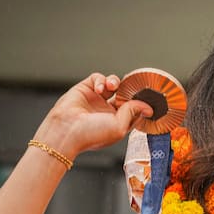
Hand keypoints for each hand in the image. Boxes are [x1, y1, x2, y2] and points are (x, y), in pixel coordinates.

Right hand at [32, 72, 153, 159]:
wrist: (65, 130)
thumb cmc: (90, 134)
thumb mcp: (120, 127)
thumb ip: (134, 113)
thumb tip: (148, 108)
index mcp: (117, 123)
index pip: (134, 110)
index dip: (140, 103)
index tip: (146, 98)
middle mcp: (107, 111)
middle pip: (124, 94)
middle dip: (128, 90)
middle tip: (131, 87)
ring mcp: (96, 100)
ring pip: (113, 84)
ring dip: (115, 82)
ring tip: (113, 87)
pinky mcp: (85, 89)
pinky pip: (98, 78)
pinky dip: (101, 80)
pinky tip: (99, 89)